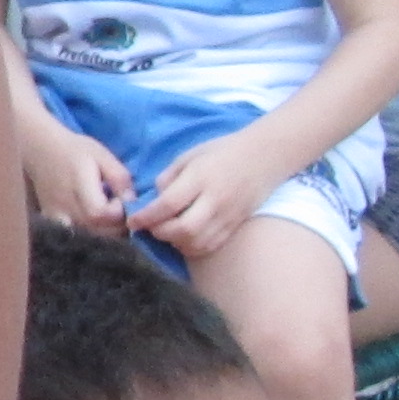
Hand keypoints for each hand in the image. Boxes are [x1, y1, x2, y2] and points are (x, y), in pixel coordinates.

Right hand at [17, 117, 134, 234]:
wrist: (40, 150)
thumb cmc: (74, 150)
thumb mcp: (102, 156)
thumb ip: (119, 178)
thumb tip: (132, 202)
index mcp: (78, 185)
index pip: (99, 214)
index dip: (117, 212)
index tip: (121, 200)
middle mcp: (64, 205)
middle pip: (95, 231)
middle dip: (116, 226)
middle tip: (120, 211)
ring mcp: (56, 216)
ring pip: (87, 237)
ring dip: (105, 233)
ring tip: (110, 218)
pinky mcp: (51, 221)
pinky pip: (74, 236)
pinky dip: (89, 236)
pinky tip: (95, 225)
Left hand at [136, 127, 294, 261]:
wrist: (265, 156)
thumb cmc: (221, 152)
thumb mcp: (189, 156)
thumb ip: (168, 178)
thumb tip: (152, 201)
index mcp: (201, 178)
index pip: (168, 204)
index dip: (146, 216)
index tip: (133, 221)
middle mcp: (216, 200)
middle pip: (183, 229)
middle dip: (160, 232)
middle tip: (150, 226)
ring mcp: (229, 215)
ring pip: (197, 242)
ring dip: (175, 242)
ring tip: (167, 231)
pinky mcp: (236, 225)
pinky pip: (211, 245)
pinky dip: (192, 247)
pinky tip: (184, 238)